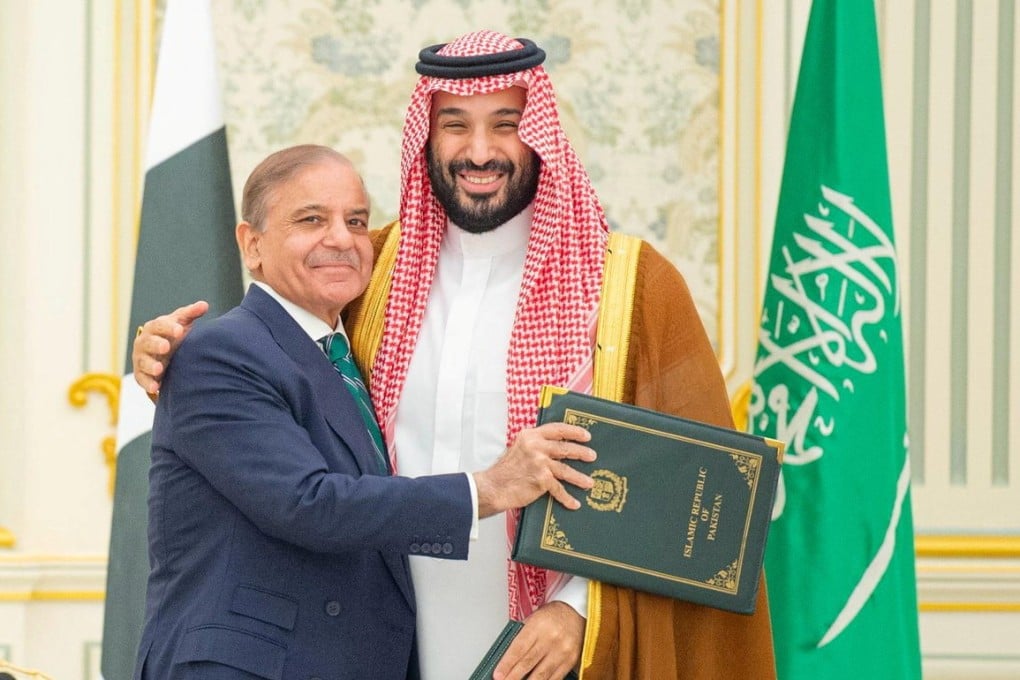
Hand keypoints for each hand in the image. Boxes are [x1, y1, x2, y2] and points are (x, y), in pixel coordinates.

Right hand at [132, 300, 208, 393]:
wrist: (163, 353)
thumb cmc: (174, 335)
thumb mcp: (182, 323)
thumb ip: (191, 314)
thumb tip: (204, 304)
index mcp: (155, 328)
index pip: (159, 325)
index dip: (168, 328)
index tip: (179, 331)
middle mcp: (145, 342)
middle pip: (148, 342)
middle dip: (156, 344)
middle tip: (166, 347)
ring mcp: (141, 358)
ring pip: (143, 361)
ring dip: (150, 365)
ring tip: (159, 369)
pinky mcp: (141, 374)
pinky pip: (142, 379)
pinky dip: (148, 383)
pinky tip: (157, 388)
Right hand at [473, 422, 594, 517]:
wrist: (493, 487)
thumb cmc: (505, 470)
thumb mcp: (519, 448)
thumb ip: (535, 445)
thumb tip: (555, 447)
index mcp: (530, 436)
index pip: (557, 429)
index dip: (574, 431)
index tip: (586, 435)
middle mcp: (536, 447)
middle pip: (565, 448)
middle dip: (582, 453)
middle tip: (592, 456)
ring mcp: (539, 463)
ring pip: (566, 470)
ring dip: (580, 477)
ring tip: (589, 482)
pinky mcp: (541, 480)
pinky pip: (559, 489)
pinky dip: (567, 498)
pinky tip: (574, 503)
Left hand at [493, 602, 584, 679]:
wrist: (575, 613)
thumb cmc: (551, 616)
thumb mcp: (533, 619)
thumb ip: (521, 637)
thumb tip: (507, 659)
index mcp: (538, 625)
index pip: (519, 648)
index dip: (507, 664)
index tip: (498, 675)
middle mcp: (551, 638)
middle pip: (528, 662)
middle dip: (513, 676)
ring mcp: (562, 651)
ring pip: (541, 674)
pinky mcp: (570, 661)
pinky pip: (554, 678)